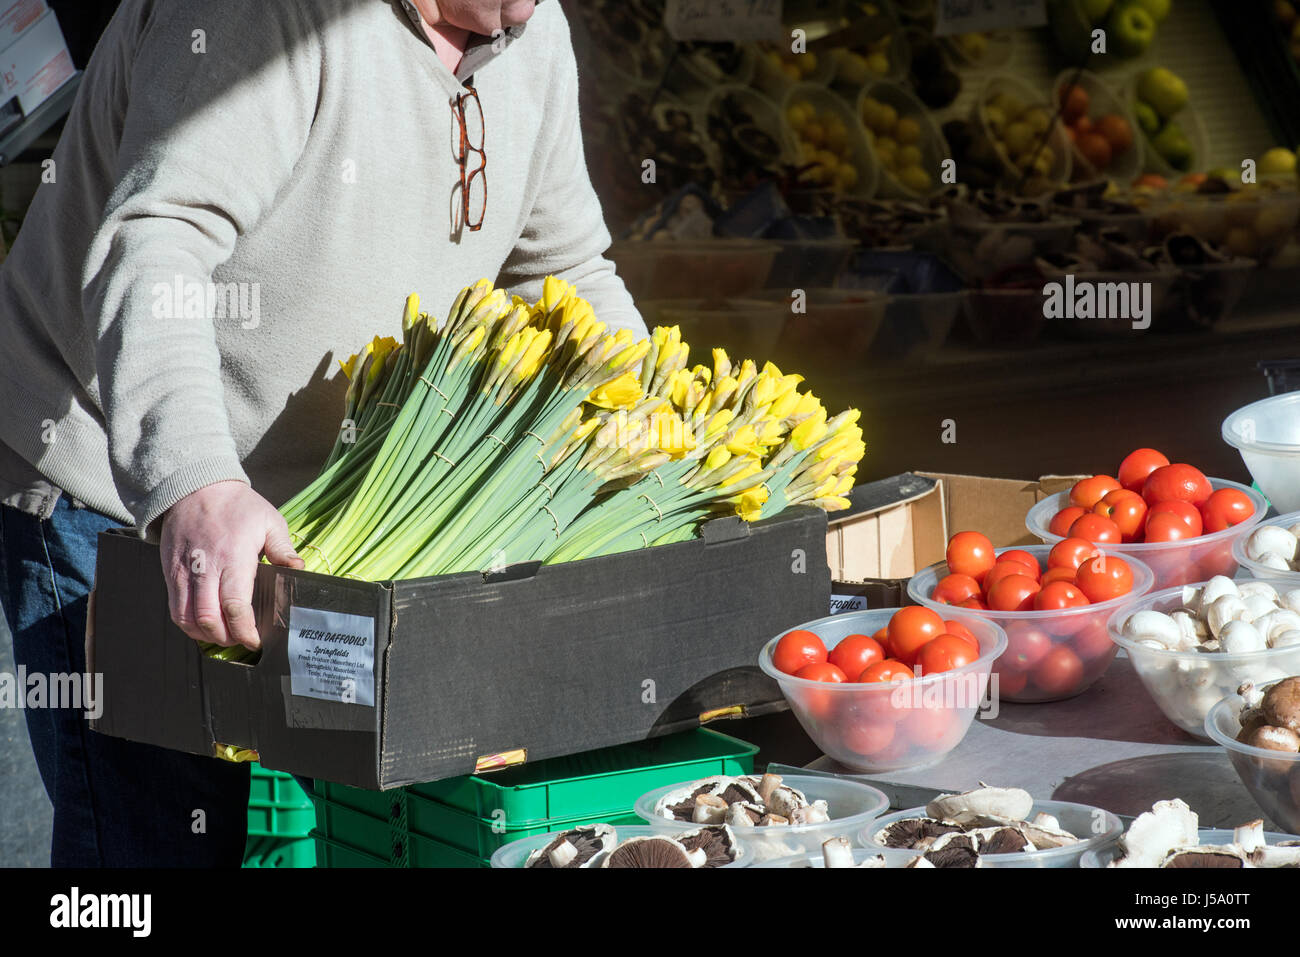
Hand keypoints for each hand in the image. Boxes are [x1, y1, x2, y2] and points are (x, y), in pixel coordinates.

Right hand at [159, 480, 303, 648]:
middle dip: (227, 638)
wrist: (195, 488)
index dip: (245, 630)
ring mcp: (184, 572)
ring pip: (187, 619)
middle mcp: (205, 568)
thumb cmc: (237, 506)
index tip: (256, 640)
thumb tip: (298, 570)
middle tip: (242, 641)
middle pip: (209, 619)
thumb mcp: (269, 521)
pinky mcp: (170, 573)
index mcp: (233, 557)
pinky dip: (188, 624)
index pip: (235, 605)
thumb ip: (283, 549)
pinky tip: (205, 626)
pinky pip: (174, 609)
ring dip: (206, 635)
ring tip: (224, 637)